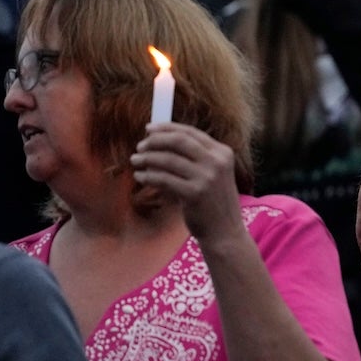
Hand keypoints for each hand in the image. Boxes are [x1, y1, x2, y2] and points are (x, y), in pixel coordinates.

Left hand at [131, 122, 244, 243]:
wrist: (225, 231)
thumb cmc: (214, 202)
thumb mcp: (214, 174)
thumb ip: (196, 157)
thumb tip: (161, 141)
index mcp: (223, 153)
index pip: (191, 132)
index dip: (167, 128)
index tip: (149, 129)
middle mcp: (217, 162)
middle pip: (178, 141)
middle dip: (155, 141)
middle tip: (140, 147)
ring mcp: (207, 178)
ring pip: (168, 159)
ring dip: (147, 158)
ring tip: (135, 161)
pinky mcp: (195, 194)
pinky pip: (164, 179)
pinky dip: (148, 176)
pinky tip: (141, 176)